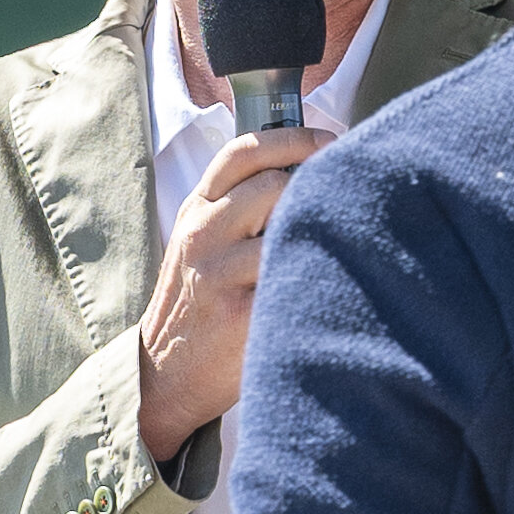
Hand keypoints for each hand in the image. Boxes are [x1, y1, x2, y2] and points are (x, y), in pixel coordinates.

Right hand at [136, 123, 321, 464]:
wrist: (165, 374)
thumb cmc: (197, 304)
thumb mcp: (201, 243)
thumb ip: (237, 206)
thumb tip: (306, 171)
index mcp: (197, 210)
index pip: (243, 152)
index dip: (293, 139)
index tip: (330, 141)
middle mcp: (204, 234)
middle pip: (273, 184)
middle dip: (315, 185)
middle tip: (348, 194)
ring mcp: (220, 273)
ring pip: (287, 228)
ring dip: (322, 229)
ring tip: (345, 240)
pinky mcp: (241, 314)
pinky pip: (293, 278)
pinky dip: (320, 273)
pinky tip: (337, 278)